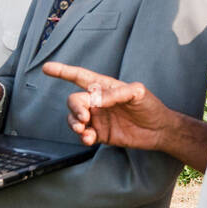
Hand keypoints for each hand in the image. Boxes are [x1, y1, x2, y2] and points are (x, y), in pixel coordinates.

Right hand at [41, 61, 169, 150]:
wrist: (159, 130)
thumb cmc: (150, 106)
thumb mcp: (138, 93)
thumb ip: (117, 93)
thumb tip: (96, 100)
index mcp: (104, 87)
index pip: (80, 77)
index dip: (63, 71)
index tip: (47, 68)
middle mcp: (98, 101)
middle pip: (74, 101)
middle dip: (74, 109)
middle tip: (84, 118)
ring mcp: (97, 118)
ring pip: (74, 119)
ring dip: (74, 123)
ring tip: (83, 130)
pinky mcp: (100, 134)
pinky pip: (83, 134)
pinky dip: (82, 137)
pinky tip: (88, 139)